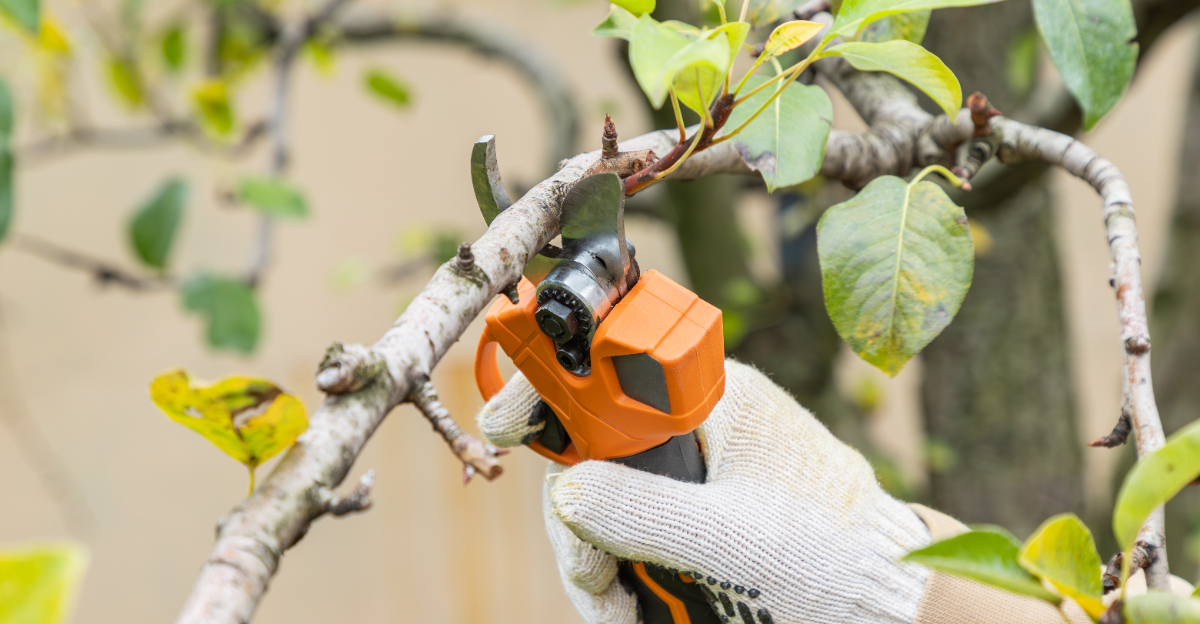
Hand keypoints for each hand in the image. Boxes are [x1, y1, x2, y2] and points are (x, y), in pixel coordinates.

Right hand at [477, 359, 931, 623]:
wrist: (888, 611)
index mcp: (714, 401)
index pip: (616, 364)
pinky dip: (622, 579)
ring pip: (607, 503)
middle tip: (593, 584)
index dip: (551, 383)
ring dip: (598, 563)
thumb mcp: (728, 539)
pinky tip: (634, 614)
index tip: (504, 423)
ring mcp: (695, 478)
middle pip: (596, 453)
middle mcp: (698, 430)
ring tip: (622, 618)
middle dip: (579, 522)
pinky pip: (634, 536)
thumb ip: (638, 508)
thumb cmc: (830, 563)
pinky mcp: (695, 522)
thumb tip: (566, 492)